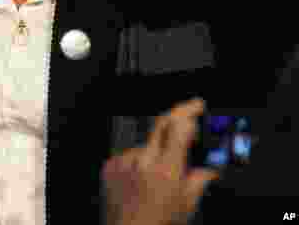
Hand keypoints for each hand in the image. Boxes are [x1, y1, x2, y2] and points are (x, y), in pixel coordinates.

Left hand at [103, 98, 218, 224]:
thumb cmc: (158, 224)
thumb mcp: (187, 205)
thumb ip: (199, 180)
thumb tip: (210, 169)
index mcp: (167, 169)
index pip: (178, 128)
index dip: (188, 112)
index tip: (197, 106)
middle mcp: (144, 161)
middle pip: (160, 124)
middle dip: (176, 115)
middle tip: (188, 112)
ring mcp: (124, 162)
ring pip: (145, 144)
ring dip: (155, 151)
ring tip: (157, 176)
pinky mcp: (110, 166)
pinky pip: (128, 155)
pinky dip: (138, 162)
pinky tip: (141, 180)